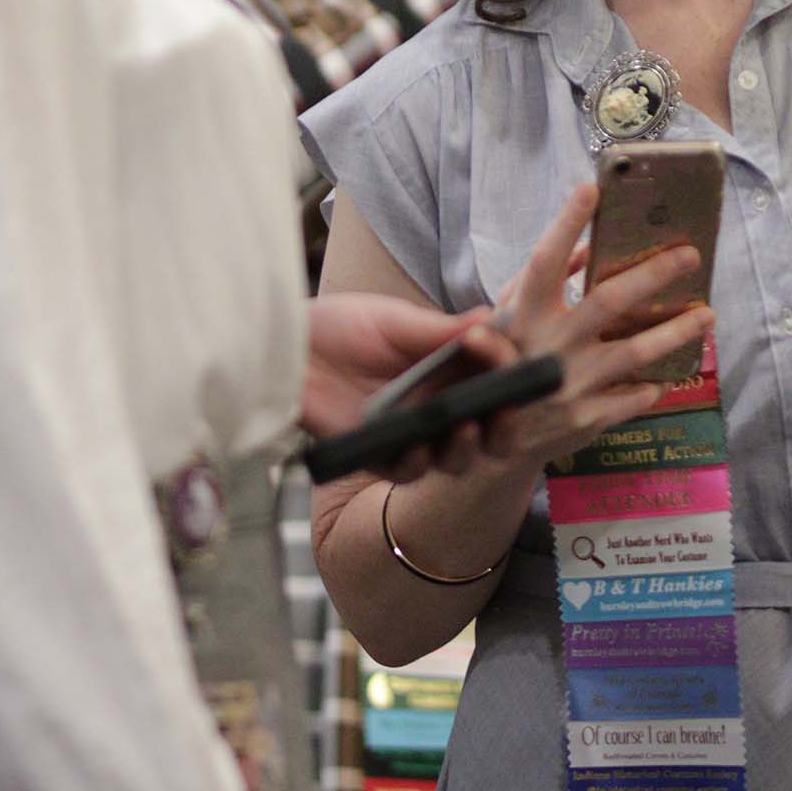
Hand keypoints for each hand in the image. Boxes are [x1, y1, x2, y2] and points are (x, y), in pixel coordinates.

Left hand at [300, 294, 509, 441]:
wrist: (285, 347)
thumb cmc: (339, 326)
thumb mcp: (392, 321)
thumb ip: (439, 329)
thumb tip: (490, 319)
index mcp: (450, 368)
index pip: (496, 375)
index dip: (505, 366)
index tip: (492, 348)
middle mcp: (438, 404)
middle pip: (489, 428)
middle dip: (506, 425)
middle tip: (504, 411)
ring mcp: (412, 432)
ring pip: (456, 456)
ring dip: (467, 447)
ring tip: (463, 427)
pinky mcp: (380, 455)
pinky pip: (408, 471)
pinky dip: (417, 462)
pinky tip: (415, 445)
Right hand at [377, 183, 712, 488]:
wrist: (491, 446)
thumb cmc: (504, 366)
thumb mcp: (507, 321)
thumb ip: (542, 284)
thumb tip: (588, 249)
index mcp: (523, 316)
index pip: (546, 260)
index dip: (566, 224)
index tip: (592, 189)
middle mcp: (547, 346)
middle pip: (609, 301)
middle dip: (654, 274)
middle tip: (690, 255)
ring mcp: (569, 385)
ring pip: (636, 351)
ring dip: (677, 330)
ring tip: (708, 314)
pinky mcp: (587, 419)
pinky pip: (635, 396)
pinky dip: (655, 382)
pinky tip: (673, 371)